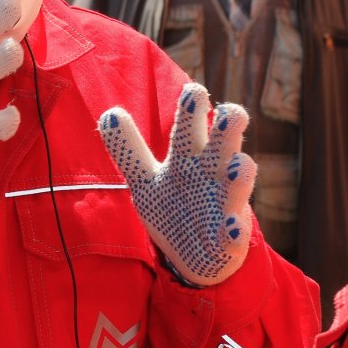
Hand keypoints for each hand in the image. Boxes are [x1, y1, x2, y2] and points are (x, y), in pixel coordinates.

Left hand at [98, 82, 255, 285]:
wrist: (197, 257)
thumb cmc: (174, 208)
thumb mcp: (145, 179)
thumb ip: (128, 149)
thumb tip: (108, 113)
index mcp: (188, 158)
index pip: (188, 128)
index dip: (191, 109)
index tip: (193, 90)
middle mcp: (211, 175)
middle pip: (222, 146)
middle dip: (228, 129)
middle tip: (230, 112)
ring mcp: (225, 205)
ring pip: (237, 185)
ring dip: (240, 175)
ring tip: (238, 164)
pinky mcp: (231, 239)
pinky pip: (235, 233)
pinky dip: (234, 230)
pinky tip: (231, 227)